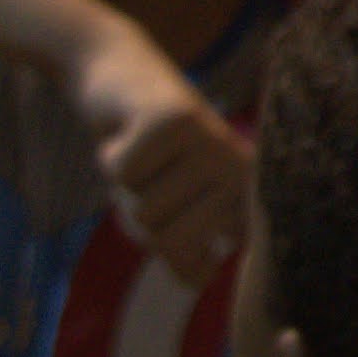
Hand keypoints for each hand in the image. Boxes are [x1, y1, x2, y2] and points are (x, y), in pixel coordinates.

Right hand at [76, 24, 256, 279]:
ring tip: (144, 153)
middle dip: (141, 216)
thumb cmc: (149, 152)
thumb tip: (200, 282)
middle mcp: (238, 170)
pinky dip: (111, 156)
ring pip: (144, 211)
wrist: (120, 74)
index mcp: (246, 196)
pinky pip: (123, 175)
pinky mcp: (173, 120)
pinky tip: (128, 130)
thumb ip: (184, 250)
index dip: (175, 255)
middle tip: (151, 177)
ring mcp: (209, 143)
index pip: (201, 270)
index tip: (176, 213)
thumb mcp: (168, 208)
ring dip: (126, 187)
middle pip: (165, 242)